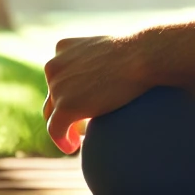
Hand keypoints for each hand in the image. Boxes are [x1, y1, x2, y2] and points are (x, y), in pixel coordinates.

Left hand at [42, 34, 151, 153]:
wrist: (141, 56)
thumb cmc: (134, 53)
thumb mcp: (106, 51)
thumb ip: (94, 63)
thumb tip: (95, 80)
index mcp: (62, 48)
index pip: (58, 76)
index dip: (67, 94)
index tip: (81, 106)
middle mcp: (54, 66)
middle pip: (53, 96)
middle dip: (64, 110)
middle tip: (80, 125)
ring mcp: (57, 87)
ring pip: (52, 114)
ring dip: (64, 126)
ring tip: (78, 137)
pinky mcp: (65, 106)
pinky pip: (55, 130)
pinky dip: (62, 141)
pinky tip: (74, 146)